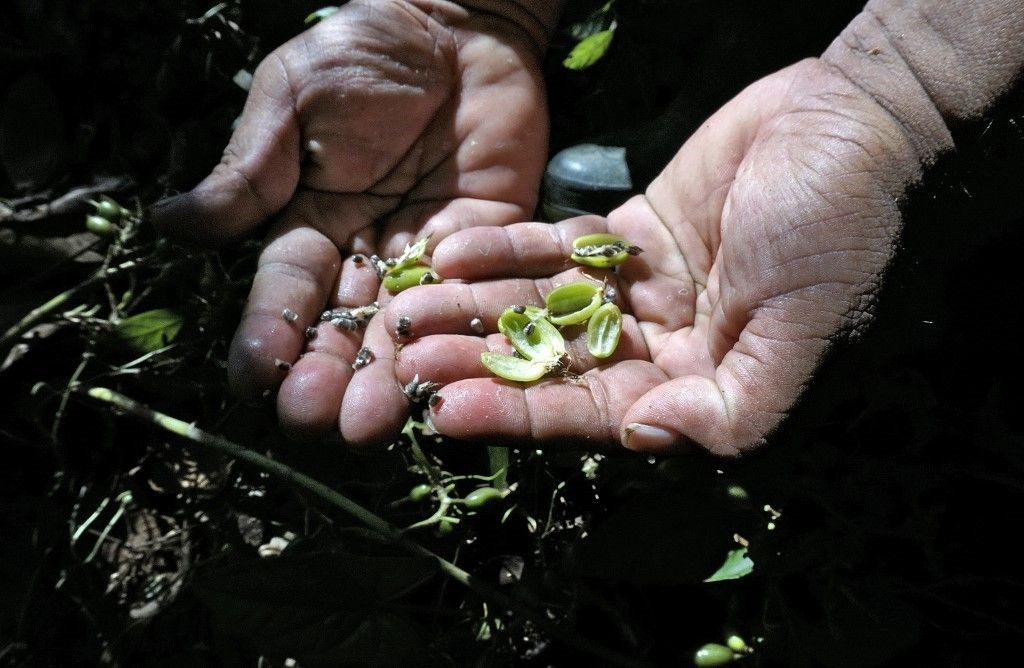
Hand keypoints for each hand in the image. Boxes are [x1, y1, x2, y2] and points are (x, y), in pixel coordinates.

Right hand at [151, 1, 547, 437]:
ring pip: (406, 328)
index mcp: (307, 224)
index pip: (283, 291)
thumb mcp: (293, 99)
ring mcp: (427, 256)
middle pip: (343, 327)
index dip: (268, 334)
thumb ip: (250, 169)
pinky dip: (462, 332)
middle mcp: (363, 254)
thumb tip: (171, 223)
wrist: (459, 29)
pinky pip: (475, 294)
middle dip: (329, 376)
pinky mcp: (487, 246)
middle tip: (320, 423)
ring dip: (391, 375)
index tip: (254, 379)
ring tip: (375, 424)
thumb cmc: (361, 51)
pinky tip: (452, 373)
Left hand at [357, 58, 929, 453]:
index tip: (445, 410)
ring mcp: (641, 291)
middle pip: (553, 363)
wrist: (849, 124)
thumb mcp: (800, 329)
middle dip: (480, 360)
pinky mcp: (628, 235)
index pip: (596, 415)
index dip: (521, 414)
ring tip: (408, 304)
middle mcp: (663, 349)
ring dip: (478, 305)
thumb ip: (734, 403)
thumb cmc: (838, 233)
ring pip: (544, 306)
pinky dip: (508, 248)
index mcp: (701, 387)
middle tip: (405, 356)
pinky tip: (451, 251)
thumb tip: (646, 439)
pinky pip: (559, 247)